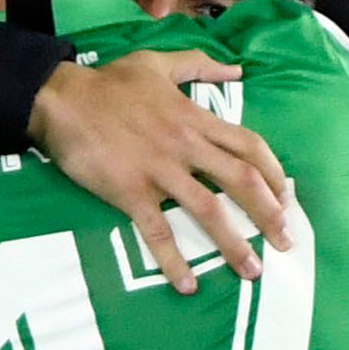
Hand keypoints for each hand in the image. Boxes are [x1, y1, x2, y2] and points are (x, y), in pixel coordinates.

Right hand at [31, 51, 292, 291]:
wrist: (61, 98)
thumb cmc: (108, 82)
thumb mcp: (157, 64)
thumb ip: (199, 65)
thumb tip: (237, 69)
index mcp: (195, 118)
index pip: (250, 146)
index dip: (275, 174)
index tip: (287, 198)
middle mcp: (186, 146)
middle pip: (241, 181)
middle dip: (269, 214)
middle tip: (286, 243)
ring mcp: (159, 170)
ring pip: (208, 210)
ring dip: (234, 244)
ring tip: (251, 271)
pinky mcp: (130, 191)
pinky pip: (157, 231)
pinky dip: (174, 260)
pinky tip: (188, 285)